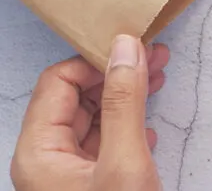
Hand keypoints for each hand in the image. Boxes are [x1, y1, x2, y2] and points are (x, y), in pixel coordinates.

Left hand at [11, 35, 168, 190]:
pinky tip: (148, 125)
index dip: (97, 62)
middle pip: (76, 98)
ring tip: (157, 79)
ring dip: (126, 96)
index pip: (59, 81)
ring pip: (93, 119)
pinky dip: (128, 126)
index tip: (134, 51)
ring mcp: (67, 174)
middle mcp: (47, 161)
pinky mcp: (91, 185)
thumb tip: (125, 50)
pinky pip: (104, 143)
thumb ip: (123, 104)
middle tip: (153, 57)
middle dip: (117, 74)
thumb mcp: (124, 162)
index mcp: (39, 152)